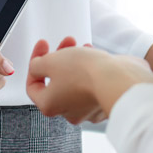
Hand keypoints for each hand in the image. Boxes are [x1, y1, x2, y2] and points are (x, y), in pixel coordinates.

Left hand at [27, 37, 152, 124]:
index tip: (43, 46)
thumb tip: (37, 66)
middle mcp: (67, 111)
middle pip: (55, 81)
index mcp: (49, 105)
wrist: (119, 79)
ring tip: (81, 47)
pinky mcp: (103, 101)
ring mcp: (87, 108)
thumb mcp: (50, 61)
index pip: (33, 85)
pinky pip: (91, 84)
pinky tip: (94, 56)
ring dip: (75, 61)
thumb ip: (37, 64)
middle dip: (58, 57)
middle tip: (65, 41)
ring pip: (74, 81)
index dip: (34, 62)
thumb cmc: (85, 74)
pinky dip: (90, 69)